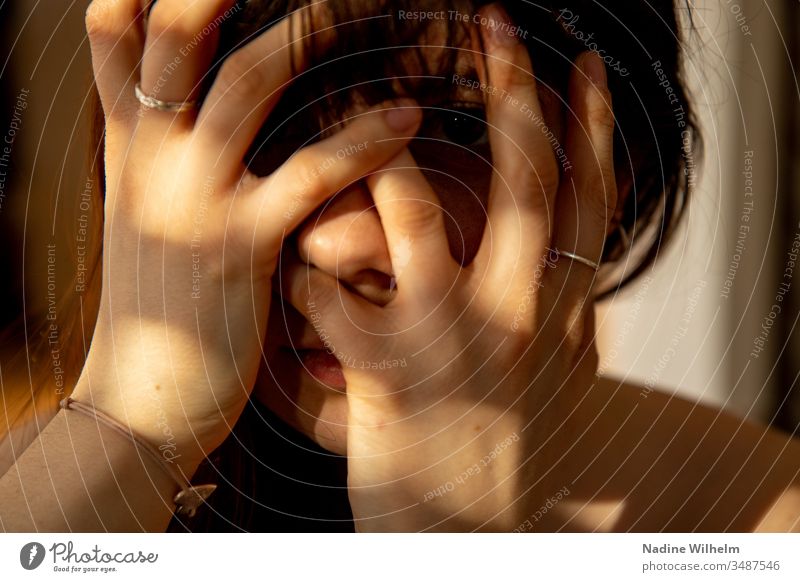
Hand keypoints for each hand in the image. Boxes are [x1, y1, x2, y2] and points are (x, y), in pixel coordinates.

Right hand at [74, 0, 420, 474]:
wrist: (142, 395)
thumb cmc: (158, 305)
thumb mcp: (146, 219)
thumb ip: (162, 160)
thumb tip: (190, 112)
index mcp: (127, 146)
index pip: (114, 35)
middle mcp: (150, 158)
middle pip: (173, 35)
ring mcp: (191, 199)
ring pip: (246, 85)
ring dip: (305, 34)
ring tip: (357, 2)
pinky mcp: (238, 247)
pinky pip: (308, 176)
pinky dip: (361, 142)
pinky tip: (406, 119)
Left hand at [284, 6, 615, 529]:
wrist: (474, 535)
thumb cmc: (495, 442)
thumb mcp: (529, 362)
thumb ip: (530, 294)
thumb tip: (519, 233)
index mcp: (552, 310)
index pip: (586, 199)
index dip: (591, 126)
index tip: (585, 63)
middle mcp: (513, 313)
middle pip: (523, 179)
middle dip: (513, 91)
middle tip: (498, 22)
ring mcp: (448, 339)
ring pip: (407, 212)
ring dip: (370, 162)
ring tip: (354, 132)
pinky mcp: (384, 372)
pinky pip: (324, 291)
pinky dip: (302, 276)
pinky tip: (294, 285)